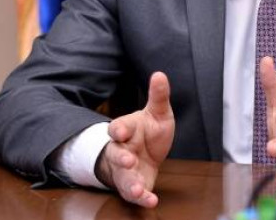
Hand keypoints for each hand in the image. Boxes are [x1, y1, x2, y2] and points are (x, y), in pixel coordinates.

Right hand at [95, 72, 174, 206]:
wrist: (147, 154)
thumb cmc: (150, 131)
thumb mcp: (158, 112)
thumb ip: (158, 96)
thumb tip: (160, 74)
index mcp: (127, 129)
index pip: (117, 128)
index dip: (118, 129)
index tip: (120, 131)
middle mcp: (122, 150)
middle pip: (115, 154)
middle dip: (120, 158)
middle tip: (127, 160)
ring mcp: (126, 170)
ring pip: (122, 177)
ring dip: (129, 183)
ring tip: (137, 189)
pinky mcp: (134, 185)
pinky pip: (134, 193)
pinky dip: (142, 198)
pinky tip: (150, 200)